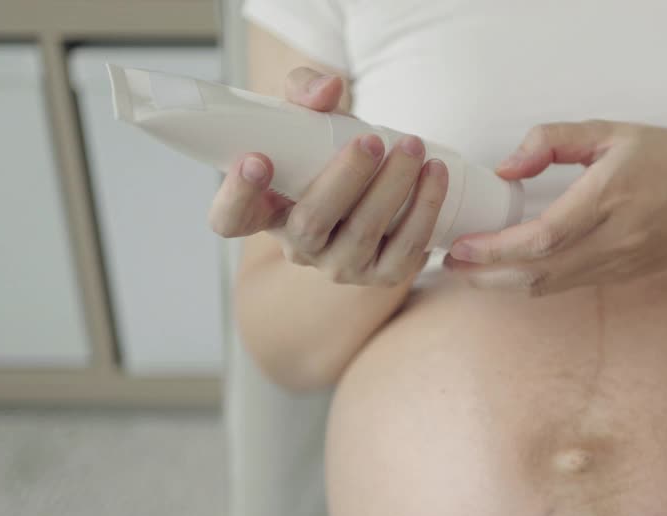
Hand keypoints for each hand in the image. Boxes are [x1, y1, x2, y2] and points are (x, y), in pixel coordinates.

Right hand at [208, 67, 448, 285]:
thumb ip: (306, 92)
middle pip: (310, 223)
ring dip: (392, 187)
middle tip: (370, 140)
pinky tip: (436, 174)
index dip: (236, 196)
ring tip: (413, 147)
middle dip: (343, 179)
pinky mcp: (384, 274)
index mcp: (265, 213)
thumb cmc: (329, 150)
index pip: (230, 220)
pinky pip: (406, 248)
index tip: (256, 159)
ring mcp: (341, 265)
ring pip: (363, 233)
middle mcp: (299, 247)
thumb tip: (328, 89)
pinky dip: (424, 209)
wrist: (381, 184)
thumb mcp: (308, 117)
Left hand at [443, 121, 666, 295]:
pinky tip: (508, 270)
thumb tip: (507, 167)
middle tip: (450, 266)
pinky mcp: (621, 276)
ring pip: (550, 286)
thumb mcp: (613, 132)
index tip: (462, 245)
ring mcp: (619, 264)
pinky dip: (531, 281)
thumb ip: (554, 140)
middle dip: (488, 275)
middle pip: (539, 273)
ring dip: (504, 283)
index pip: (545, 236)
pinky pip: (567, 284)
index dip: (498, 248)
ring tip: (468, 270)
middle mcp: (614, 239)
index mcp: (611, 197)